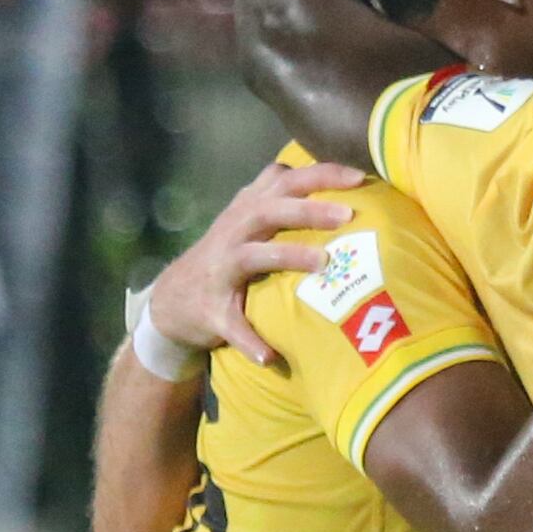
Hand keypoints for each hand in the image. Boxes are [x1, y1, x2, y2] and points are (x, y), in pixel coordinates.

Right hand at [154, 155, 362, 366]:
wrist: (172, 300)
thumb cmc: (228, 254)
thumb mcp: (247, 217)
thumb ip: (280, 193)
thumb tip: (334, 176)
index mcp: (248, 209)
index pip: (285, 180)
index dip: (321, 175)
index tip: (359, 177)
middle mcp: (234, 232)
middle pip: (270, 211)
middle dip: (308, 210)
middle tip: (348, 216)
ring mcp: (220, 269)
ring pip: (253, 256)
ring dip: (288, 256)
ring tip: (323, 263)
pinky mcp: (212, 308)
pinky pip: (232, 324)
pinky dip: (249, 340)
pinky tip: (269, 356)